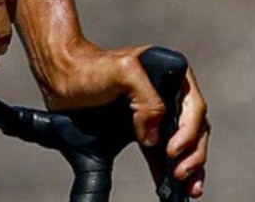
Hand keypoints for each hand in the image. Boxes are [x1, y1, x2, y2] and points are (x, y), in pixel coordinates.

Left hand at [34, 38, 211, 197]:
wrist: (59, 76)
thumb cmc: (88, 67)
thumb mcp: (122, 72)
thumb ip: (147, 99)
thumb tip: (154, 137)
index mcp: (171, 73)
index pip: (193, 107)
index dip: (189, 132)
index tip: (172, 151)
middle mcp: (167, 92)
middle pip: (194, 128)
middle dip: (193, 155)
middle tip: (181, 175)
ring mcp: (156, 111)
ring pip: (183, 142)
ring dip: (188, 166)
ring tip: (186, 187)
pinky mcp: (142, 127)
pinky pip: (162, 150)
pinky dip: (168, 167)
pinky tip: (169, 184)